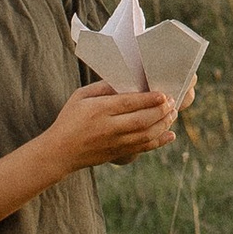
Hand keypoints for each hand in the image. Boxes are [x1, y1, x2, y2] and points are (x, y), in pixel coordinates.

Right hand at [52, 82, 178, 171]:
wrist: (60, 152)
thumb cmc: (70, 119)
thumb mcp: (80, 96)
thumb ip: (102, 87)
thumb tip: (125, 79)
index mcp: (99, 110)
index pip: (128, 103)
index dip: (148, 99)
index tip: (164, 94)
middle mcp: (108, 128)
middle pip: (141, 120)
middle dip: (161, 111)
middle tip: (173, 102)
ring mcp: (114, 143)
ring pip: (145, 135)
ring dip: (163, 124)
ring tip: (173, 114)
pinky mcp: (118, 154)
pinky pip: (142, 149)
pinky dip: (159, 142)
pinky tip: (170, 135)